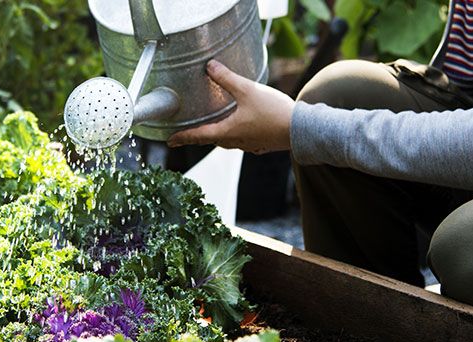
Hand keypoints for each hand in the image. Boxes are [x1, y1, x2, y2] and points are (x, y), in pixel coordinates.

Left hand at [167, 60, 295, 153]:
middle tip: (186, 136)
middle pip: (211, 140)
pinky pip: (242, 142)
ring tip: (211, 130)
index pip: (198, 135)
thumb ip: (227, 78)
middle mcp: (236, 142)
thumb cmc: (273, 112)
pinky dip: (234, 137)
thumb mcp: (248, 90)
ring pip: (227, 142)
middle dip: (197, 137)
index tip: (170, 141)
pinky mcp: (262, 144)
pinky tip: (240, 131)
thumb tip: (209, 66)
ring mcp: (249, 145)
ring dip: (216, 137)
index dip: (182, 137)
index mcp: (227, 132)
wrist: (302, 129)